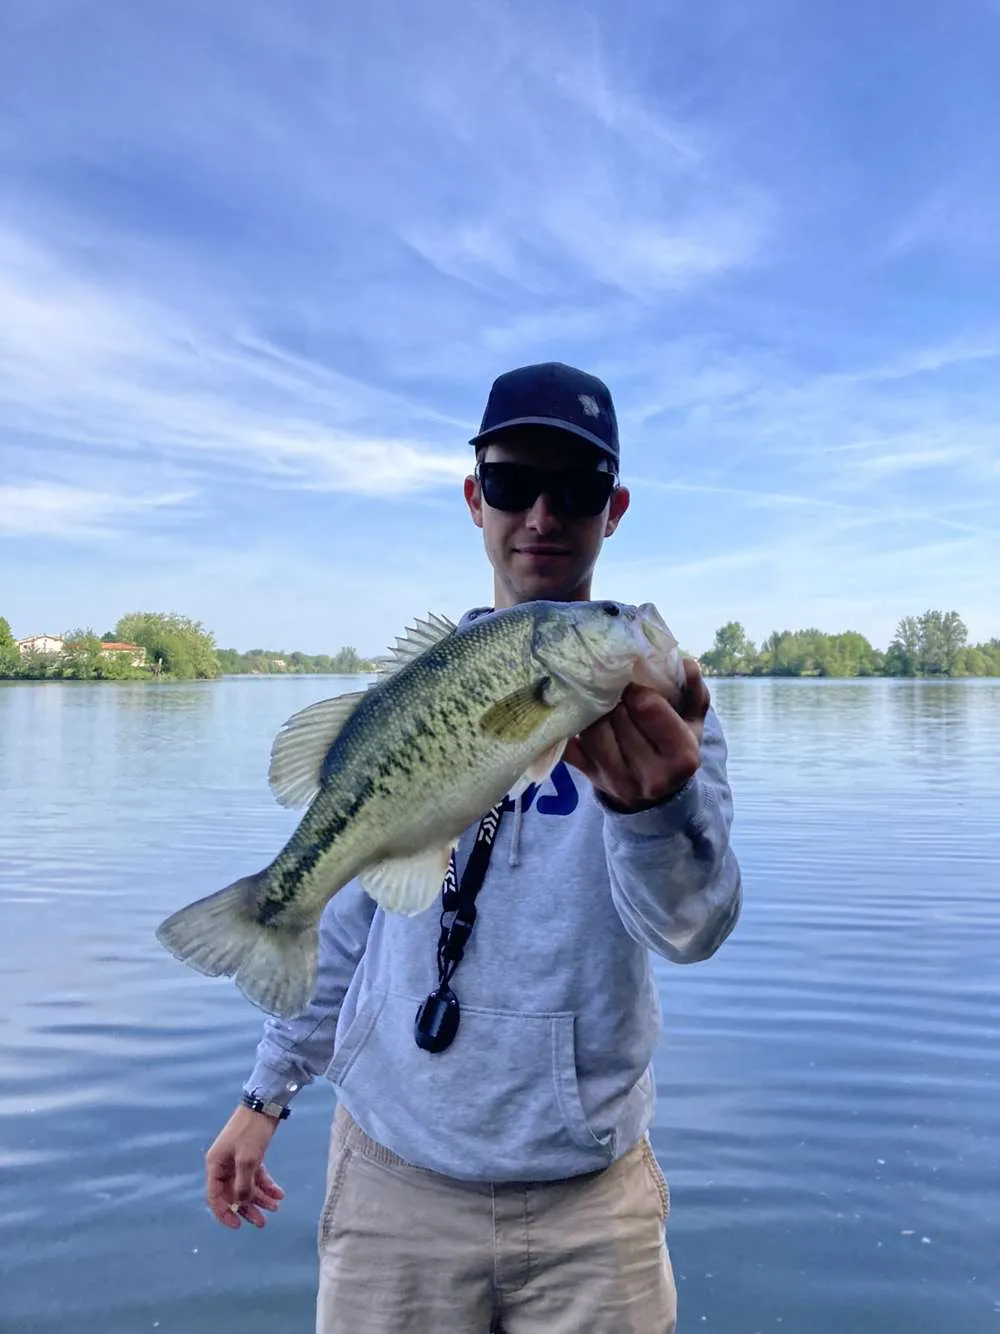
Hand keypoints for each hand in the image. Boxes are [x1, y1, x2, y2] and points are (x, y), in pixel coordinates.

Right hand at [205, 1105, 285, 1229]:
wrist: (265, 1105)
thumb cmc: (251, 1132)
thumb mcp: (247, 1160)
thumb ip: (243, 1184)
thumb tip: (241, 1203)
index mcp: (215, 1165)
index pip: (215, 1196)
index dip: (224, 1213)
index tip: (238, 1225)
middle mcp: (224, 1165)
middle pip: (234, 1194)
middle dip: (248, 1208)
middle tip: (262, 1222)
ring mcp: (237, 1160)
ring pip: (247, 1186)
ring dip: (261, 1198)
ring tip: (276, 1207)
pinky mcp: (250, 1156)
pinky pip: (257, 1176)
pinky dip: (267, 1185)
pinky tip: (279, 1194)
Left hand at [564, 659, 709, 812]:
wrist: (655, 788)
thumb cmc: (675, 742)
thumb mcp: (693, 719)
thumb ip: (694, 690)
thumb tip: (686, 664)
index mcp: (682, 757)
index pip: (647, 707)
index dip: (639, 689)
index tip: (638, 687)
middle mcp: (651, 776)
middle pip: (618, 716)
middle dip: (617, 699)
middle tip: (619, 694)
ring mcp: (617, 781)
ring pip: (592, 729)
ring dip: (595, 712)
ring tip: (605, 705)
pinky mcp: (591, 779)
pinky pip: (568, 748)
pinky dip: (570, 728)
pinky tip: (579, 716)